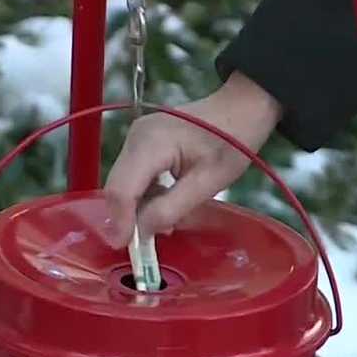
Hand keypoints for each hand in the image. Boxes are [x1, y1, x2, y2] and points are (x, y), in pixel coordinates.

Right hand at [102, 71, 282, 247]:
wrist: (240, 109)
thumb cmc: (233, 142)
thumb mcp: (208, 183)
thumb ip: (171, 208)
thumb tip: (142, 232)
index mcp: (150, 143)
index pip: (121, 190)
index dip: (121, 222)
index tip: (128, 247)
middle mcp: (136, 137)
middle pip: (116, 187)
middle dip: (127, 218)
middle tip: (146, 243)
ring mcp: (136, 137)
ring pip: (122, 184)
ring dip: (136, 208)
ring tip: (164, 223)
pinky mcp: (141, 142)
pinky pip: (132, 176)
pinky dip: (142, 195)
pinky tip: (163, 204)